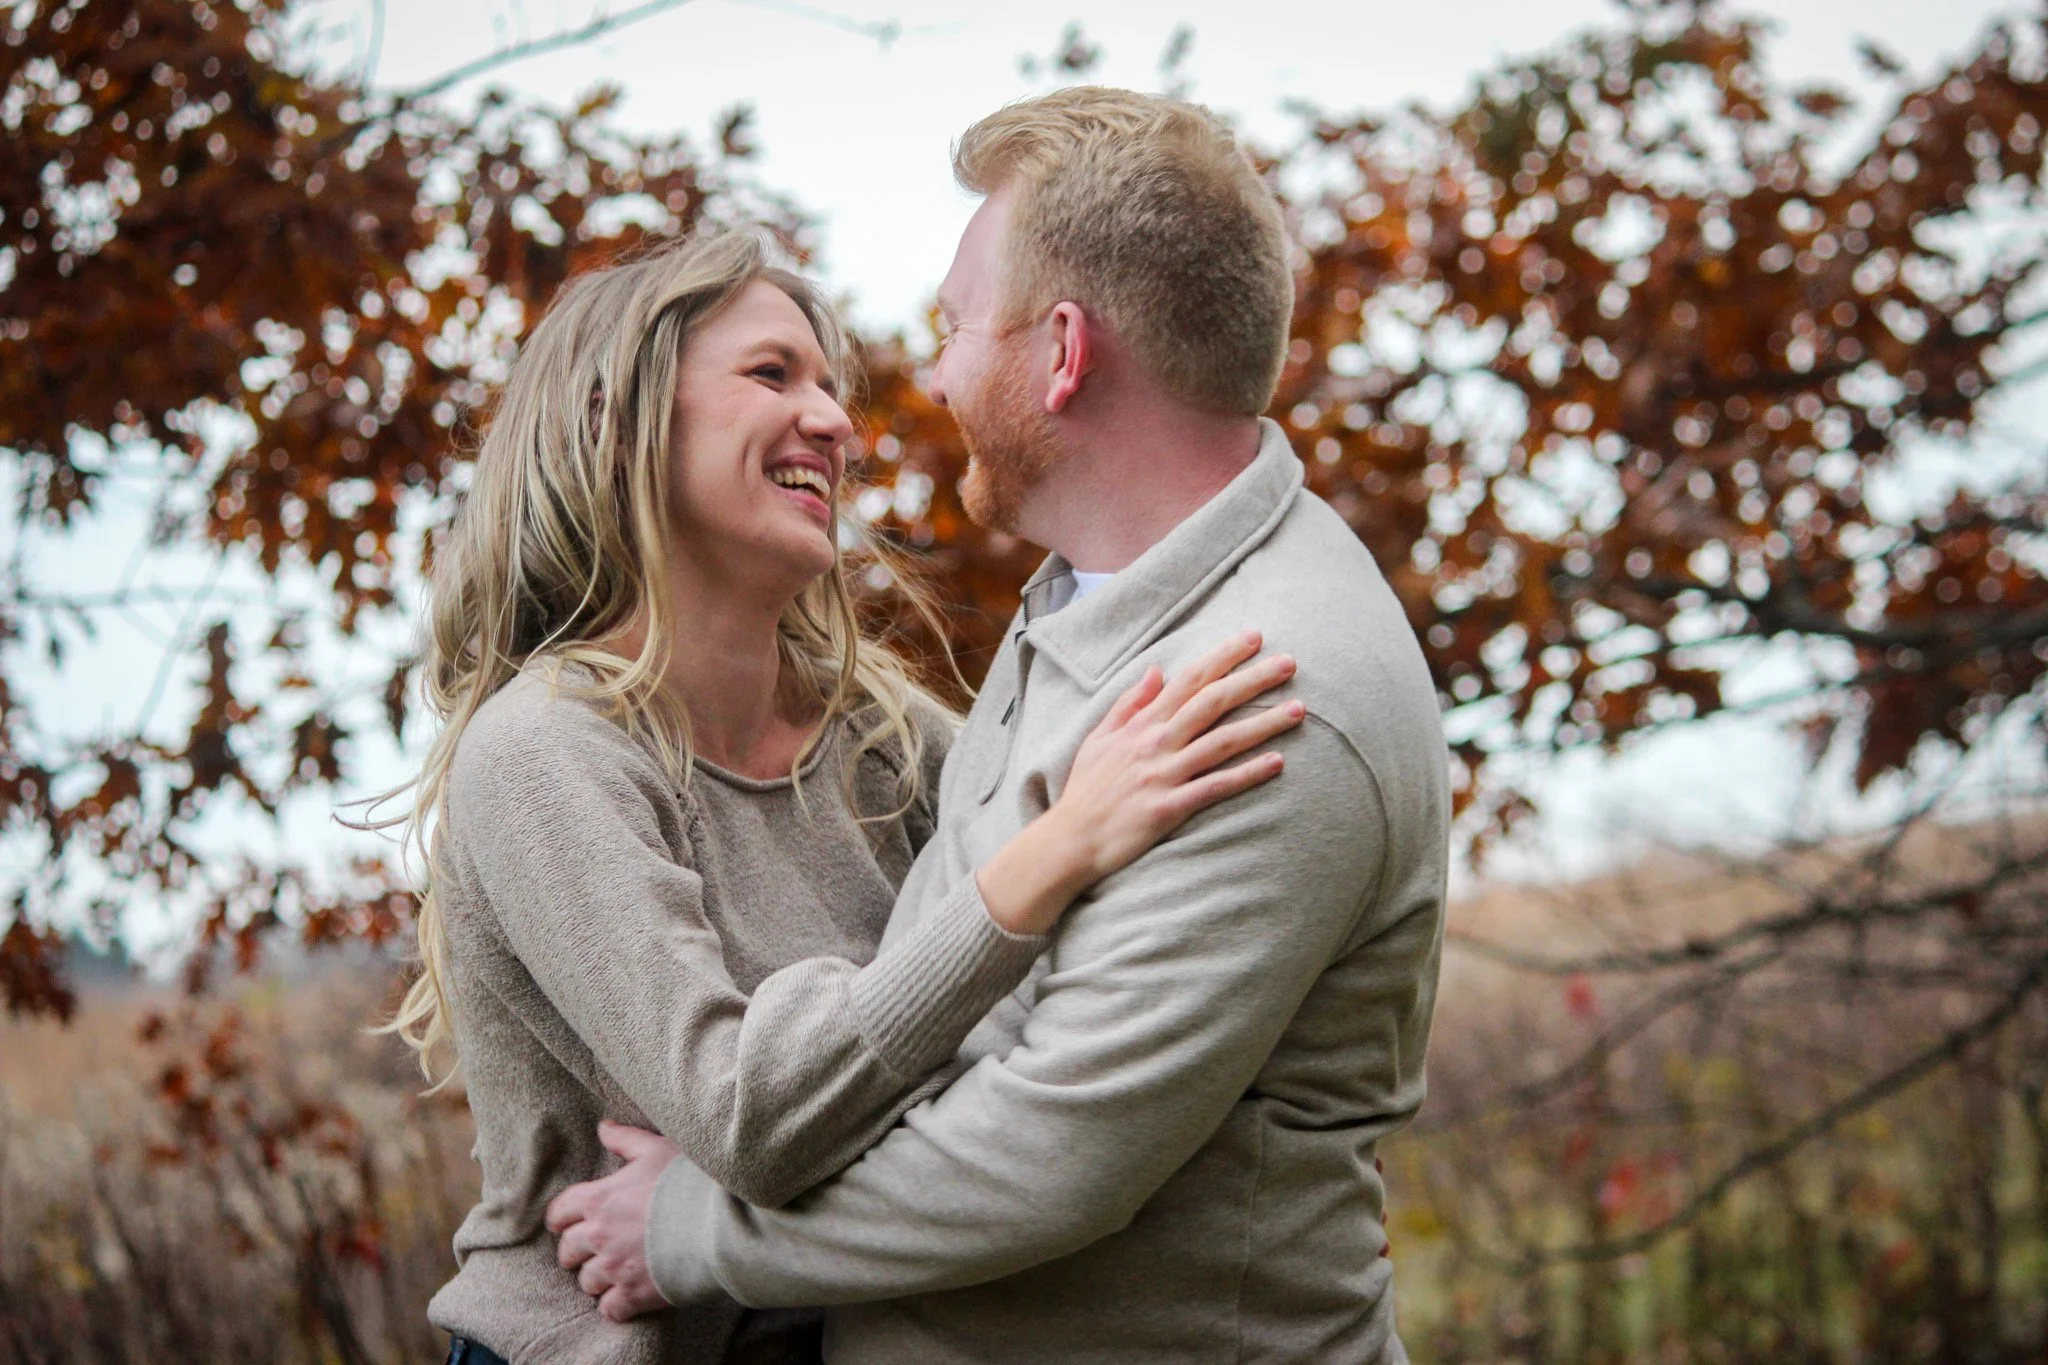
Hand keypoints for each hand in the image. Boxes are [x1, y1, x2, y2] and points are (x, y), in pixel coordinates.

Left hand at [545, 1120, 677, 1322]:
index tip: (568, 1222)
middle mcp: (600, 1236)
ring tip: (613, 1273)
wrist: (720, 1221)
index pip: (559, 1213)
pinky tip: (627, 1297)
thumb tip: (603, 1127)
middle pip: (568, 1251)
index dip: (562, 1218)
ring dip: (597, 1278)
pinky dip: (616, 1305)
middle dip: (577, 1251)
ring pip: (587, 1282)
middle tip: (592, 1250)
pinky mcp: (635, 1295)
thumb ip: (626, 1140)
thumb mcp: (657, 1149)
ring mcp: (616, 1268)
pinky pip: (610, 1309)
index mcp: (599, 1199)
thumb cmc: (689, 1180)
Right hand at [977, 631, 1302, 934]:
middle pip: (1213, 702)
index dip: (1224, 656)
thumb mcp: (1099, 737)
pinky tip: (1277, 763)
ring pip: (1223, 742)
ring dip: (1263, 723)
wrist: (1069, 839)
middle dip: (1254, 679)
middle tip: (1290, 663)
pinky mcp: (1170, 808)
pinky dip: (1247, 774)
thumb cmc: (1085, 789)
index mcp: (1142, 724)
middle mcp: (1156, 743)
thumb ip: (1129, 703)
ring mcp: (1164, 775)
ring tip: (1299, 710)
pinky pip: (1216, 786)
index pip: (1189, 679)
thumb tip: (1155, 670)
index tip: (1254, 637)